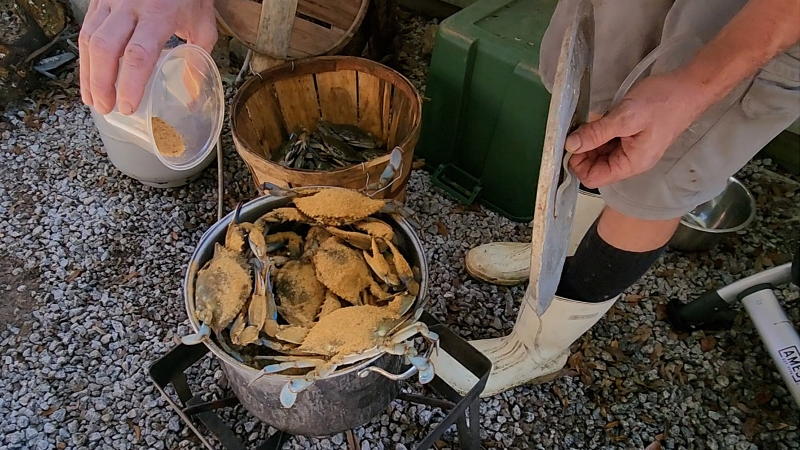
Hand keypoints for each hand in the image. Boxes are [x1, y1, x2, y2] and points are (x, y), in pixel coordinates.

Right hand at [79, 0, 216, 114]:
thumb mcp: (202, 26)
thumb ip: (196, 60)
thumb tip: (191, 95)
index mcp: (159, 14)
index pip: (139, 54)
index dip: (130, 84)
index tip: (127, 106)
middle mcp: (130, 5)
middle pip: (105, 48)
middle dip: (101, 83)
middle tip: (105, 108)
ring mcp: (111, 0)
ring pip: (90, 38)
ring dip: (88, 73)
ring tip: (94, 99)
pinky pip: (87, 28)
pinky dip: (86, 56)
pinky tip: (90, 74)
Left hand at [564, 71, 707, 188]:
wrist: (691, 87)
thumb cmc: (662, 102)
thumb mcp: (625, 117)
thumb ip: (596, 133)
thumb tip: (570, 145)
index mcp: (631, 164)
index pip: (593, 178)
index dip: (577, 164)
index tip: (569, 143)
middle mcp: (630, 161)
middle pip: (595, 166)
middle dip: (582, 151)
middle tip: (575, 128)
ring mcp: (632, 149)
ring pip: (600, 153)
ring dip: (590, 140)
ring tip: (586, 122)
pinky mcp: (633, 136)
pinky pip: (609, 141)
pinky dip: (600, 133)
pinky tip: (598, 119)